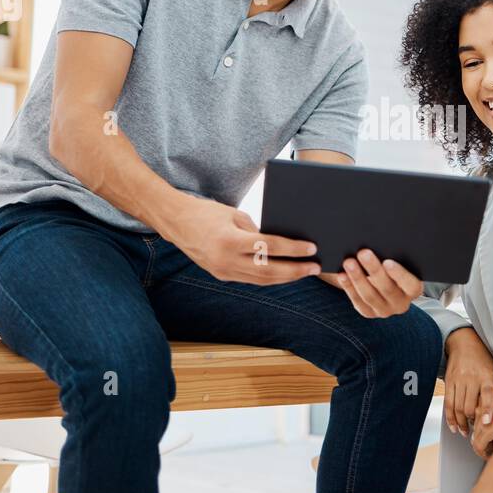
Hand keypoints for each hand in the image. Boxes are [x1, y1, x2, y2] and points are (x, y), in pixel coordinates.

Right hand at [162, 194, 321, 285]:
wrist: (177, 223)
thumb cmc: (208, 213)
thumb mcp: (235, 215)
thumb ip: (258, 230)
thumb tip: (283, 243)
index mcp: (230, 241)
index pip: (269, 248)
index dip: (293, 249)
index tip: (311, 248)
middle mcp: (226, 261)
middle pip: (269, 270)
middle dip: (295, 270)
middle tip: (315, 267)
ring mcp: (223, 272)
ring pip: (262, 280)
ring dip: (286, 277)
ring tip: (305, 271)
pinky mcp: (221, 275)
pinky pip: (251, 279)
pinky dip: (271, 277)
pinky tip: (286, 273)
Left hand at [326, 250, 422, 317]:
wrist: (381, 280)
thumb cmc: (392, 264)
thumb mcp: (398, 261)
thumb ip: (394, 255)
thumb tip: (382, 240)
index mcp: (413, 289)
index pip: (411, 285)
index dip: (400, 274)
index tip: (388, 262)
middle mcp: (401, 303)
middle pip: (387, 289)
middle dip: (374, 270)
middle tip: (363, 253)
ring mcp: (384, 310)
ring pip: (370, 296)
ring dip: (358, 277)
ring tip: (349, 262)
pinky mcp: (368, 312)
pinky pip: (358, 301)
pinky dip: (349, 287)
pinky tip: (342, 275)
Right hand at [443, 328, 492, 437]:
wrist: (464, 342)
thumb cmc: (483, 360)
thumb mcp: (492, 371)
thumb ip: (492, 390)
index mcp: (485, 376)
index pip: (487, 394)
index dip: (487, 410)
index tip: (486, 423)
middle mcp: (471, 377)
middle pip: (468, 405)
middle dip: (471, 422)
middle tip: (475, 432)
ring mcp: (458, 379)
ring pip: (457, 406)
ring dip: (460, 423)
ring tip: (465, 432)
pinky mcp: (449, 380)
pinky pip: (448, 402)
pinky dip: (450, 417)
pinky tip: (454, 426)